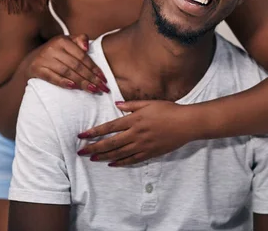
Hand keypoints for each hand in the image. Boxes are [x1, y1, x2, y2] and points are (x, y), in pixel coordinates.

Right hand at [27, 34, 108, 93]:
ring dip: (81, 82)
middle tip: (102, 87)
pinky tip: (74, 87)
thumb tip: (87, 47)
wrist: (31, 60)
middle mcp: (52, 48)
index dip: (94, 68)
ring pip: (66, 72)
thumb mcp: (67, 42)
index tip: (104, 78)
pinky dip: (64, 82)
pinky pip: (52, 77)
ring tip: (92, 89)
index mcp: (62, 40)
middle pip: (76, 65)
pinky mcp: (36, 69)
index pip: (82, 56)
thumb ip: (79, 40)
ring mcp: (43, 59)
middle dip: (91, 78)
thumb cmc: (55, 52)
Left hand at [76, 100, 194, 165]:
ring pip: (119, 153)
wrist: (186, 124)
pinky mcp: (150, 153)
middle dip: (94, 147)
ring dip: (104, 156)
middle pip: (111, 142)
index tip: (82, 136)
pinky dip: (121, 162)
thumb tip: (116, 104)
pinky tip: (112, 164)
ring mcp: (143, 145)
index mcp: (134, 119)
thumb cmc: (169, 110)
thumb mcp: (149, 103)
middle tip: (81, 151)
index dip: (95, 132)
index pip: (110, 127)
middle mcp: (136, 133)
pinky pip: (132, 160)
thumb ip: (131, 104)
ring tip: (92, 159)